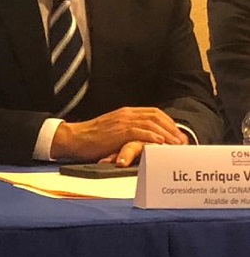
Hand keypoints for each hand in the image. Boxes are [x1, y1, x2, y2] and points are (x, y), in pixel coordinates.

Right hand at [51, 107, 187, 161]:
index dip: (168, 122)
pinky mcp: (118, 131)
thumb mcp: (111, 129)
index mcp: (125, 112)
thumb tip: (140, 139)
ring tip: (176, 145)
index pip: (153, 112)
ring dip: (167, 134)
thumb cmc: (90, 138)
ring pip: (151, 123)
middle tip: (182, 141)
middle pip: (156, 116)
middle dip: (172, 128)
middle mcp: (126, 114)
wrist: (73, 138)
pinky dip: (153, 137)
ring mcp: (122, 122)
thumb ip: (125, 130)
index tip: (177, 133)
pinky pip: (140, 132)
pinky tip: (161, 143)